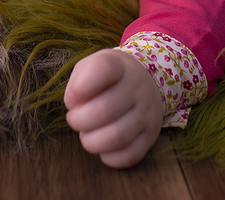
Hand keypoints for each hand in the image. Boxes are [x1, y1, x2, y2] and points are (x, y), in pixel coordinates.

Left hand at [64, 48, 163, 167]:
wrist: (144, 81)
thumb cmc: (108, 78)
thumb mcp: (90, 67)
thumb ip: (77, 82)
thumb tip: (74, 106)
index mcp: (119, 66)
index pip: (103, 69)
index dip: (81, 87)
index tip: (73, 97)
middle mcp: (137, 88)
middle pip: (105, 110)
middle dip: (79, 121)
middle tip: (74, 120)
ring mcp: (148, 113)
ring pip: (117, 137)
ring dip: (91, 142)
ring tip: (86, 135)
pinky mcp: (151, 135)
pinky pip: (130, 155)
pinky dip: (109, 157)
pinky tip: (102, 147)